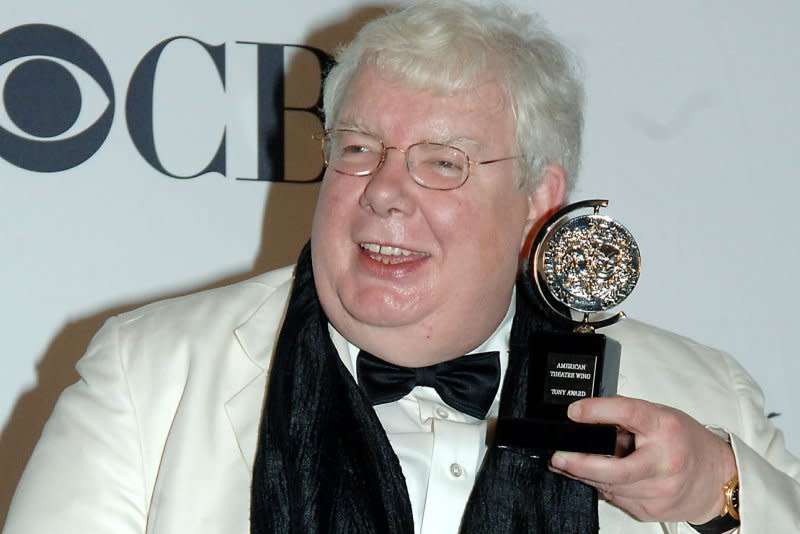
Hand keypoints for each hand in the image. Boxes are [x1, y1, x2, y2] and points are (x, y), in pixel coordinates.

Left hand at [548, 396, 736, 523]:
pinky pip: (617, 498)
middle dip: (580, 464)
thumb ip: (627, 416)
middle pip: (616, 469)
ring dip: (584, 475)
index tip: (574, 411)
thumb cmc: (686, 442)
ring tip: (567, 464)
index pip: (629, 413)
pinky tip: (596, 477)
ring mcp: (660, 490)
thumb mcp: (661, 416)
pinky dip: (602, 486)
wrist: (717, 478)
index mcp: (665, 428)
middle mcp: (665, 460)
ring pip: (611, 486)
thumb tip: (586, 416)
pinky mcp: (652, 509)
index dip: (597, 410)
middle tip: (558, 456)